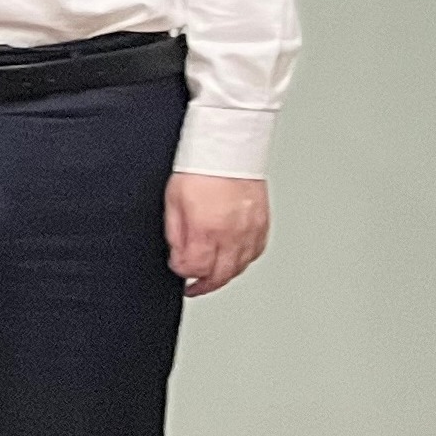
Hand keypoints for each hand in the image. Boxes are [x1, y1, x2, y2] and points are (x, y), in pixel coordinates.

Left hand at [165, 172, 269, 295]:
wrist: (228, 149)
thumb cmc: (199, 170)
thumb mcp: (173, 202)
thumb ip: (175, 235)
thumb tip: (178, 256)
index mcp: (207, 229)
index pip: (195, 268)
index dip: (182, 272)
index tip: (177, 268)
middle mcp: (232, 234)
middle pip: (221, 275)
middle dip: (204, 284)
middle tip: (194, 286)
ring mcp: (251, 230)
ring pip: (240, 267)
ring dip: (224, 274)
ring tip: (212, 274)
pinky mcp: (263, 223)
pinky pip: (255, 252)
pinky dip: (243, 260)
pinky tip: (233, 258)